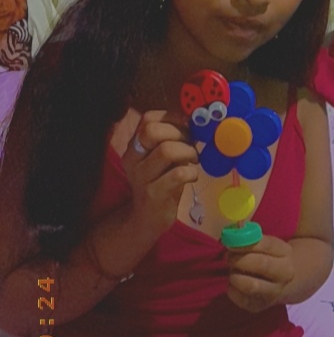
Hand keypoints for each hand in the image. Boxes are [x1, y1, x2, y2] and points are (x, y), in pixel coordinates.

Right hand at [120, 110, 198, 237]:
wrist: (146, 219)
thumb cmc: (160, 183)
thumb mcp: (162, 160)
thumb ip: (173, 141)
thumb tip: (198, 124)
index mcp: (134, 146)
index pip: (148, 119)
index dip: (172, 117)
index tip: (187, 126)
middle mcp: (133, 159)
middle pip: (152, 131)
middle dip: (179, 133)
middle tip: (190, 145)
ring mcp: (142, 177)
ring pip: (166, 151)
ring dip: (188, 152)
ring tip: (194, 160)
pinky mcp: (154, 194)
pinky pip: (177, 174)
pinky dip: (191, 172)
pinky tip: (192, 176)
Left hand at [225, 235, 294, 312]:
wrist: (283, 282)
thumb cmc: (268, 258)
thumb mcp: (266, 245)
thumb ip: (250, 239)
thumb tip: (230, 236)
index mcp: (286, 253)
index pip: (266, 245)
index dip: (245, 244)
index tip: (230, 244)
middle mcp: (285, 273)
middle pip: (261, 264)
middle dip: (239, 260)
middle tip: (228, 258)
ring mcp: (275, 292)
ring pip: (251, 285)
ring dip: (235, 277)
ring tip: (232, 272)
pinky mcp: (261, 306)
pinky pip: (241, 299)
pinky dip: (232, 290)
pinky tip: (233, 284)